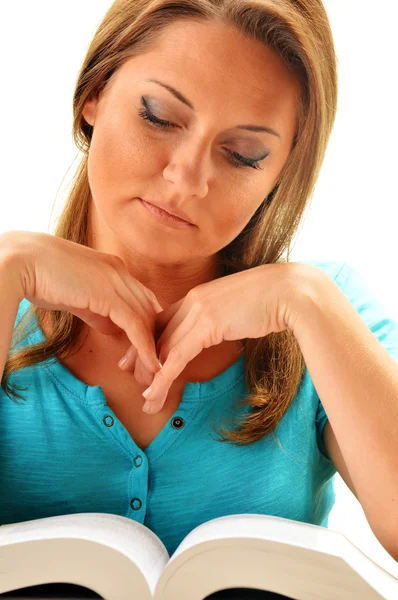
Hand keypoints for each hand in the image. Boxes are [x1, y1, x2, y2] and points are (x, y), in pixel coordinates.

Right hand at [2, 230, 163, 380]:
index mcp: (113, 268)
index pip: (142, 299)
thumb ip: (96, 310)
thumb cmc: (41, 277)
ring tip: (152, 372)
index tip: (146, 349)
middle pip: (149, 309)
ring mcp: (116, 280)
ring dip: (151, 348)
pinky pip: (135, 324)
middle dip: (153, 339)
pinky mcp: (108, 294)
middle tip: (152, 366)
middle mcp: (120, 271)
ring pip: (146, 318)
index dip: (147, 325)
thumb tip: (109, 327)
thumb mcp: (76, 296)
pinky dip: (144, 346)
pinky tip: (148, 363)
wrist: (22, 262)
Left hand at [132, 262, 304, 412]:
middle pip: (158, 333)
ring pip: (164, 348)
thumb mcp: (240, 308)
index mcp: (199, 295)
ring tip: (146, 399)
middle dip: (141, 356)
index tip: (139, 353)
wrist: (291, 292)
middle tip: (127, 373)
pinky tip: (155, 391)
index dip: (150, 339)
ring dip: (152, 376)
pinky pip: (177, 355)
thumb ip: (225, 317)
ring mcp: (198, 311)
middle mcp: (192, 300)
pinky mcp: (206, 325)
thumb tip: (226, 328)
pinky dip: (163, 376)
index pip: (165, 319)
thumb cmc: (274, 300)